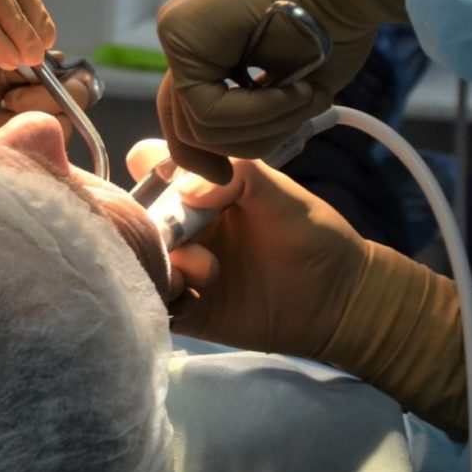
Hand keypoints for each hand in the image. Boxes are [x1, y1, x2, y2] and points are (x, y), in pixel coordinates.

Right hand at [126, 140, 471, 436]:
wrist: (338, 300)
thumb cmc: (312, 235)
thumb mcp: (282, 194)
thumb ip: (239, 175)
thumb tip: (184, 188)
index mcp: (198, 187)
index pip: (149, 164)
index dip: (149, 170)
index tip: (169, 186)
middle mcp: (180, 223)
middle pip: (133, 216)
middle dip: (149, 227)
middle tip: (180, 241)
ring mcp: (179, 265)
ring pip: (138, 260)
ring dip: (160, 266)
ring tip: (202, 275)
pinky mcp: (185, 307)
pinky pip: (155, 301)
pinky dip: (167, 299)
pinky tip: (197, 300)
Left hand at [157, 0, 404, 183]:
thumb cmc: (334, 27)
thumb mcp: (285, 92)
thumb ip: (246, 124)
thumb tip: (213, 176)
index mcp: (204, 49)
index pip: (186, 115)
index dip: (201, 154)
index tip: (224, 176)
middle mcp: (183, 40)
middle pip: (183, 125)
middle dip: (235, 145)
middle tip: (291, 123)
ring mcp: (176, 33)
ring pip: (196, 125)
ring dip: (260, 126)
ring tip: (303, 95)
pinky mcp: (178, 32)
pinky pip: (205, 108)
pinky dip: (255, 112)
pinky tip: (292, 89)